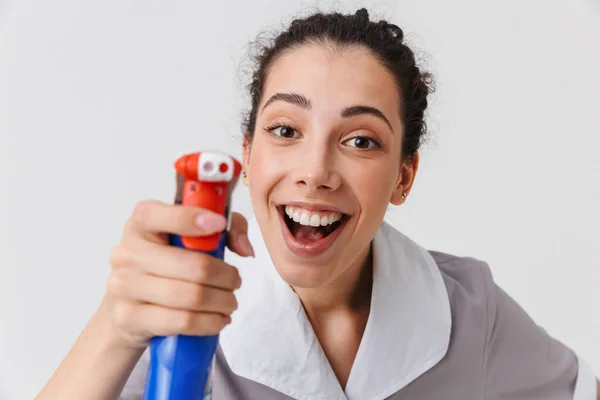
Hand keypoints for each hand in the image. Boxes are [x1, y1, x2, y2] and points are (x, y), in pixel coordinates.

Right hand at [104, 200, 253, 347]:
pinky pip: (181, 321)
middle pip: (193, 265)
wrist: (130, 306)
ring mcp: (124, 286)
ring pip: (191, 296)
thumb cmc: (167, 265)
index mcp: (140, 224)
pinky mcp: (129, 317)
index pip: (157, 214)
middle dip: (226, 276)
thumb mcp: (193, 238)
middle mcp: (127, 252)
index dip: (191, 218)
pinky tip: (218, 319)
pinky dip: (209, 322)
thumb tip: (244, 248)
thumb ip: (226, 230)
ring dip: (222, 301)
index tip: (219, 224)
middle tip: (235, 281)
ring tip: (230, 302)